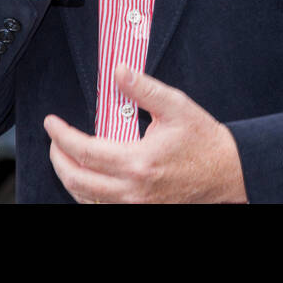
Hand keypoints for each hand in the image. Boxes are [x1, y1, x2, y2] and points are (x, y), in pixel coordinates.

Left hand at [44, 63, 247, 203]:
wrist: (230, 174)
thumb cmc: (205, 143)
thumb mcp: (176, 107)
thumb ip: (143, 89)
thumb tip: (119, 71)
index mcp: (138, 162)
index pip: (83, 151)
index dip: (61, 135)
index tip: (52, 123)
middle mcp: (133, 190)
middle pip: (76, 180)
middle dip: (57, 158)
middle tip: (54, 139)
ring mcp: (136, 206)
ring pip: (86, 199)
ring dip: (69, 178)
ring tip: (65, 157)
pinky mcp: (142, 211)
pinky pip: (102, 208)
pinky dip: (87, 194)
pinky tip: (88, 179)